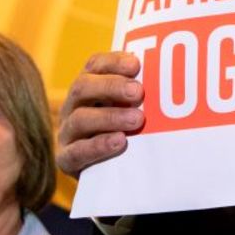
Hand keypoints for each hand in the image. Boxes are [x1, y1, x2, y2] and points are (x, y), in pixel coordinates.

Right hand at [56, 52, 143, 176]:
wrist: (106, 173)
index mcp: (88, 87)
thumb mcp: (130, 108)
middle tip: (138, 92)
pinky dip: (99, 145)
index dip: (114, 62)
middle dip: (111, 86)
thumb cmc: (126, 131)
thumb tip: (167, 73)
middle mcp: (73, 106)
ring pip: (80, 119)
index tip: (136, 64)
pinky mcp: (66, 159)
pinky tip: (120, 142)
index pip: (95, 65)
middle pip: (83, 87)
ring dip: (110, 116)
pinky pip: (77, 151)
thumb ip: (140, 93)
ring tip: (137, 119)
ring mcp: (68, 133)